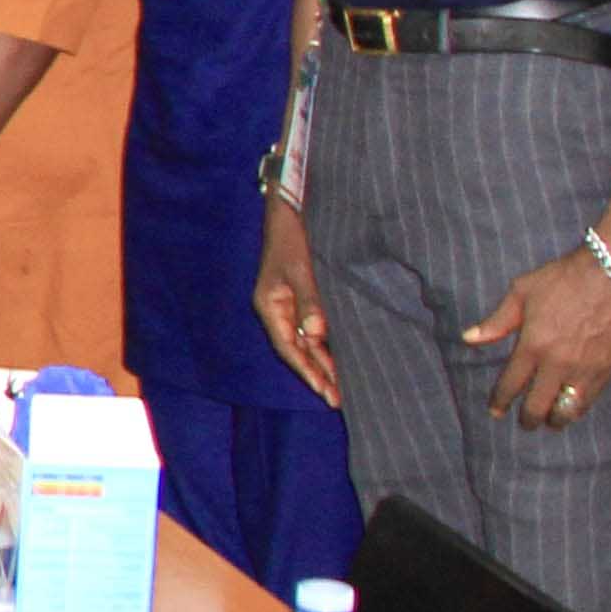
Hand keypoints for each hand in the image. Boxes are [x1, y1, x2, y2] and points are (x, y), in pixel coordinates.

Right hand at [251, 199, 340, 406]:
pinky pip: (310, 328)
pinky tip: (337, 356)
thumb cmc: (293, 238)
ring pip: (304, 341)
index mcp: (270, 305)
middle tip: (337, 399)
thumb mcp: (301, 270)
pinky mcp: (299, 297)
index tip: (326, 391)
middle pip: (296, 349)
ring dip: (321, 362)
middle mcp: (277, 309)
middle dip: (316, 374)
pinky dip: (323, 345)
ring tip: (340, 386)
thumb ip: (310, 302)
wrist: (288, 211)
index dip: (307, 371)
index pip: (288, 347)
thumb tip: (317, 335)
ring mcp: (287, 305)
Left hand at [469, 241, 610, 430]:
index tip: (495, 411)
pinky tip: (574, 408)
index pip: (512, 383)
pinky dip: (580, 407)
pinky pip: (592, 397)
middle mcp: (559, 363)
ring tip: (550, 422)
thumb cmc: (567, 277)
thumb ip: (498, 320)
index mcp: (533, 345)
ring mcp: (587, 368)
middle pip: (539, 404)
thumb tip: (468, 338)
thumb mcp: (523, 291)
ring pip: (569, 408)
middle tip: (524, 423)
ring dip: (557, 419)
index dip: (501, 401)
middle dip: (529, 418)